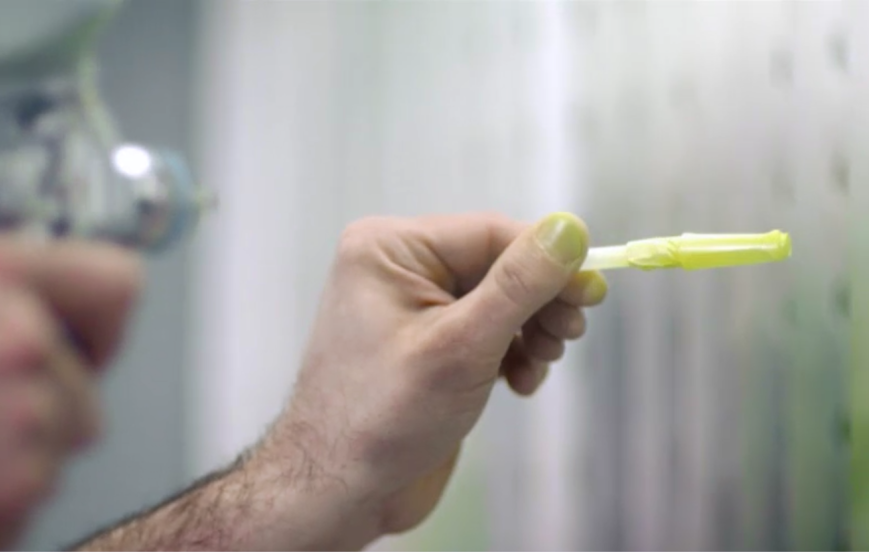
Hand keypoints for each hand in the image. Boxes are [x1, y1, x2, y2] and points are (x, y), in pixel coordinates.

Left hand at [259, 212, 606, 546]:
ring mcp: (410, 306)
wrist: (341, 490)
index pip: (491, 234)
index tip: (594, 290)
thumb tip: (569, 228)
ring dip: (530, 331)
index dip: (550, 261)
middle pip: (498, 264)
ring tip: (538, 366)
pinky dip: (511, 353)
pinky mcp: (426, 343)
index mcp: (389, 248)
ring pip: (497, 300)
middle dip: (539, 302)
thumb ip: (518, 286)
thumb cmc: (382, 418)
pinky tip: (518, 383)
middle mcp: (396, 267)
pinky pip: (484, 330)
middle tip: (568, 335)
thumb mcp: (461, 346)